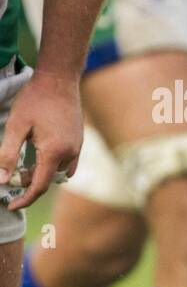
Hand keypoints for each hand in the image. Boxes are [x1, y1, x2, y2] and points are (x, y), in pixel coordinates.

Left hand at [0, 71, 81, 209]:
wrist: (60, 80)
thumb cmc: (35, 100)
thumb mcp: (15, 126)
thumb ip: (7, 155)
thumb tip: (2, 180)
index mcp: (54, 152)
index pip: (40, 185)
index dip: (25, 199)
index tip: (11, 205)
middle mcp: (70, 154)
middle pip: (49, 180)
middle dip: (30, 184)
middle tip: (11, 178)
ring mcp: (77, 148)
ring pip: (59, 173)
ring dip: (42, 174)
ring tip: (24, 165)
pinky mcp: (79, 142)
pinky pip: (68, 164)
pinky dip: (53, 166)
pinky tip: (40, 156)